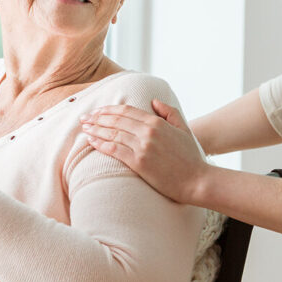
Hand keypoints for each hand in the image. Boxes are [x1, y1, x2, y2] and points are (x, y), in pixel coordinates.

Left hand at [80, 99, 207, 203]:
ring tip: (84, 128)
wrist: (197, 180)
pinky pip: (114, 150)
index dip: (108, 110)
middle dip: (97, 118)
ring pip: (112, 134)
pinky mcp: (139, 163)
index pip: (126, 111)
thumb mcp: (183, 128)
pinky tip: (92, 142)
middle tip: (84, 118)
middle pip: (115, 121)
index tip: (97, 111)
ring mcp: (142, 147)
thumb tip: (153, 101)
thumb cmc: (190, 156)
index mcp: (156, 122)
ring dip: (95, 130)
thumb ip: (169, 112)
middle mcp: (148, 132)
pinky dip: (101, 144)